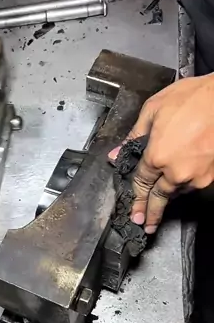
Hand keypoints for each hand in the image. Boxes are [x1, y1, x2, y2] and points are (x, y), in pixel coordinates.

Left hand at [109, 74, 213, 233]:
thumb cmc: (192, 98)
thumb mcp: (153, 110)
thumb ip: (134, 136)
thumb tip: (118, 154)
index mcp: (157, 156)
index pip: (141, 182)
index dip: (136, 197)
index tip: (134, 212)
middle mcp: (176, 172)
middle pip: (160, 197)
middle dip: (151, 212)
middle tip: (145, 225)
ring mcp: (197, 176)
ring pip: (178, 190)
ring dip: (168, 195)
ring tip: (160, 203)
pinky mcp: (212, 175)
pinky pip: (193, 184)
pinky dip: (185, 184)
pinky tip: (180, 181)